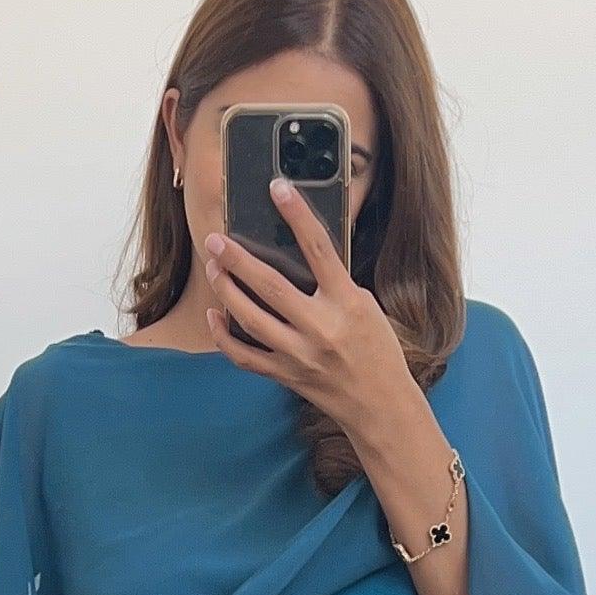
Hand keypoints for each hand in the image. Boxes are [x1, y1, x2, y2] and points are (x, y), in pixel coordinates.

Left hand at [202, 183, 415, 445]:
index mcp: (347, 303)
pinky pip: (245, 356)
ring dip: (226, 290)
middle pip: (270, 285)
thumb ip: (334, 284)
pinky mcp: (286, 376)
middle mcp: (321, 328)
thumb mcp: (366, 308)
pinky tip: (215, 315)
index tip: (278, 188)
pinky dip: (224, 336)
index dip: (297, 214)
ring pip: (250, 319)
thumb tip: (296, 259)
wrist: (381, 406)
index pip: (319, 248)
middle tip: (216, 239)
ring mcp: (300, 355)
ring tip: (214, 268)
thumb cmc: (378, 352)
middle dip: (237, 259)